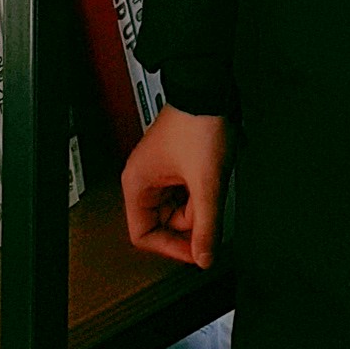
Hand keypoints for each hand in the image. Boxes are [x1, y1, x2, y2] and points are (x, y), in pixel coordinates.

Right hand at [122, 104, 232, 268]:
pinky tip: (212, 176)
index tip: (196, 252)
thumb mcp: (207, 182)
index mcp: (137, 184)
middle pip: (165, 223)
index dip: (170, 247)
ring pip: (180, 208)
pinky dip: (202, 191)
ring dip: (199, 203)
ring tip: (211, 181)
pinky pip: (189, 192)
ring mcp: (162, 172)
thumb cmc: (199, 123)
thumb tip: (204, 257)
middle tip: (209, 206)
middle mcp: (145, 179)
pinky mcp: (179, 165)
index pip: (144, 236)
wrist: (212, 90)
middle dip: (191, 219)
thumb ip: (207, 225)